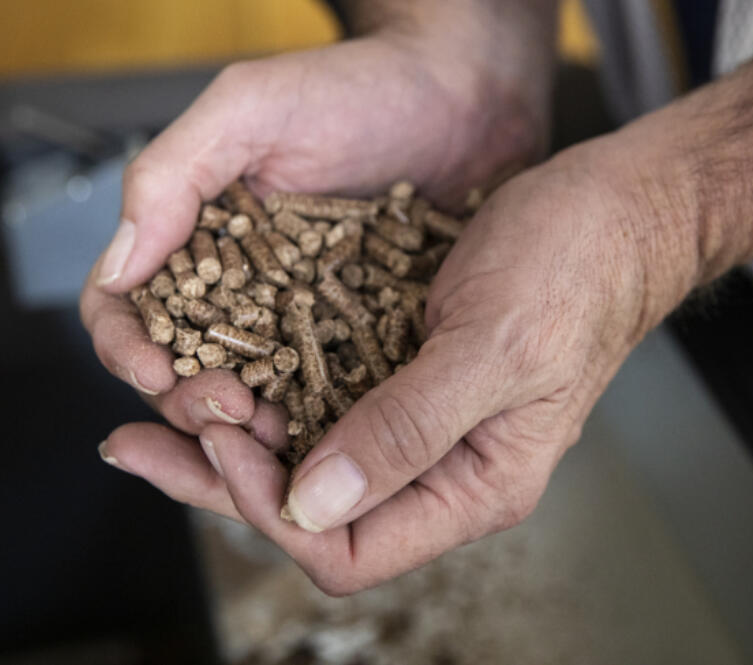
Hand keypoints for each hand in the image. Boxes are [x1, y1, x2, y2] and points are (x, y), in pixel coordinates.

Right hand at [81, 30, 546, 443]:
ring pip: (255, 395)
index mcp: (194, 237)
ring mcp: (303, 319)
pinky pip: (334, 393)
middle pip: (186, 367)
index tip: (154, 372)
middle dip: (189, 400)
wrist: (466, 95)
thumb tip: (116, 266)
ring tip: (273, 434)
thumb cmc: (356, 87)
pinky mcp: (365, 338)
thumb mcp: (250, 108)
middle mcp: (241, 287)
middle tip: (227, 409)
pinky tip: (337, 433)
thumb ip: (172, 174)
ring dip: (251, 426)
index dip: (126, 346)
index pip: (128, 307)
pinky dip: (323, 420)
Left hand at [98, 137, 698, 594]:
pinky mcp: (404, 367)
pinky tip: (219, 361)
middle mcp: (441, 466)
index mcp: (474, 483)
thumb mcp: (492, 350)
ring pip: (304, 454)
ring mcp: (420, 417)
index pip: (348, 548)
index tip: (224, 435)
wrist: (615, 204)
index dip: (271, 507)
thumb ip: (407, 432)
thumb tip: (313, 504)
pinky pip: (319, 396)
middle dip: (221, 475)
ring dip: (232, 430)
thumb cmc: (578, 269)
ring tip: (162, 398)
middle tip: (138, 436)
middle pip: (309, 509)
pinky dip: (265, 384)